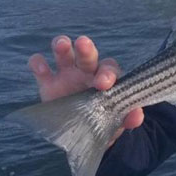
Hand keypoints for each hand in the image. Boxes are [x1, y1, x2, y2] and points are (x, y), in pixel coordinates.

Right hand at [28, 35, 143, 145]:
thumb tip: (137, 116)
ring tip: (61, 44)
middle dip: (86, 49)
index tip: (104, 83)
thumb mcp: (117, 120)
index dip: (107, 73)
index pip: (109, 68)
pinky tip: (39, 65)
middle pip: (88, 55)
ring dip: (62, 46)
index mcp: (105, 77)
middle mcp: (86, 71)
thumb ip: (129, 117)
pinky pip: (41, 69)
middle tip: (83, 43)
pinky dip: (38, 63)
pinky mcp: (48, 83)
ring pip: (64, 54)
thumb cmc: (104, 119)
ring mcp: (66, 75)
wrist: (83, 132)